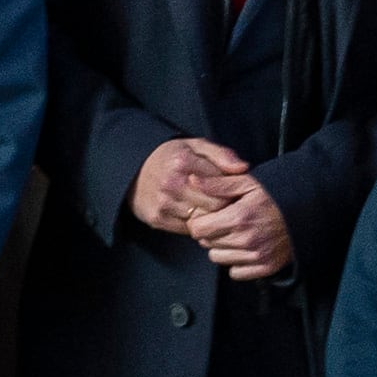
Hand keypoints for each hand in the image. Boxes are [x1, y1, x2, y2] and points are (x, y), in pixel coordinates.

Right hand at [130, 135, 254, 238]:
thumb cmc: (171, 156)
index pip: (222, 186)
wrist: (133, 169)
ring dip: (209, 217)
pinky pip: (187, 230)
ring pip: (202, 221)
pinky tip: (194, 215)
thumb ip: (222, 155)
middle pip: (214, 206)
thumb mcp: (196, 146)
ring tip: (209, 208)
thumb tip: (244, 168)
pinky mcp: (157, 219)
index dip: (231, 190)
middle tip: (225, 203)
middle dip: (223, 206)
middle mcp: (171, 183)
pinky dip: (194, 225)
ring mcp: (163, 203)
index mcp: (183, 161)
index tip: (232, 191)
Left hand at [188, 171, 292, 281]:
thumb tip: (192, 181)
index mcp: (239, 218)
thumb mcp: (247, 181)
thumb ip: (218, 185)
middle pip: (206, 244)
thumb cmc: (276, 193)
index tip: (207, 216)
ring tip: (235, 233)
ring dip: (221, 247)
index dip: (199, 222)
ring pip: (218, 258)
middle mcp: (246, 240)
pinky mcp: (266, 267)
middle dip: (210, 232)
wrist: (308, 209)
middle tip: (224, 221)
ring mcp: (257, 256)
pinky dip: (236, 262)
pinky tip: (244, 247)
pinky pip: (235, 272)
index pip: (198, 229)